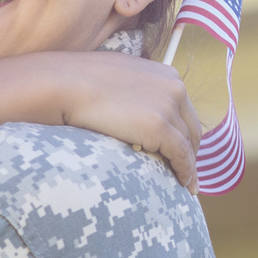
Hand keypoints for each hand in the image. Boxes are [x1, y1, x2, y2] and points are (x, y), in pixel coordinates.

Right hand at [54, 52, 203, 191]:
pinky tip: (182, 183)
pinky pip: (181, 155)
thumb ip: (133, 89)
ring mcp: (168, 107)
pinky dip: (185, 171)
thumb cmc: (80, 81)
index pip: (183, 109)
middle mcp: (173, 88)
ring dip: (189, 165)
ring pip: (188, 144)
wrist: (65, 84)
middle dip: (191, 150)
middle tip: (188, 170)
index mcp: (165, 74)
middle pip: (191, 127)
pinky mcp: (159, 127)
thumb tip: (128, 104)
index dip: (183, 132)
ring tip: (187, 183)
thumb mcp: (117, 77)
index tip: (183, 148)